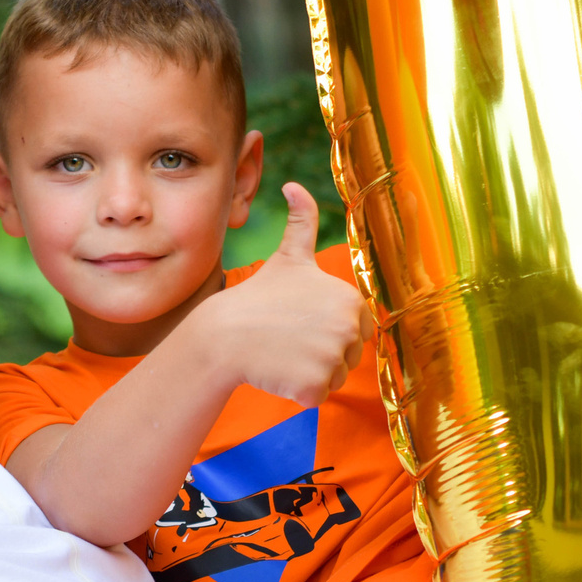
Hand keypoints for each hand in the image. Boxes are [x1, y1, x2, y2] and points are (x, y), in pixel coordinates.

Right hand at [197, 183, 370, 408]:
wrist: (223, 334)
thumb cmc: (257, 297)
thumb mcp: (288, 257)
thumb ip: (302, 222)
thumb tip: (294, 184)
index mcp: (350, 299)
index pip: (358, 329)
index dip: (328, 329)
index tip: (300, 321)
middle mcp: (348, 328)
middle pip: (349, 355)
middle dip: (322, 353)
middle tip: (289, 338)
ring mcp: (332, 358)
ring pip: (335, 378)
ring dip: (311, 373)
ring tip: (283, 353)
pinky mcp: (315, 387)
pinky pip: (317, 397)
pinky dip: (299, 392)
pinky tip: (279, 371)